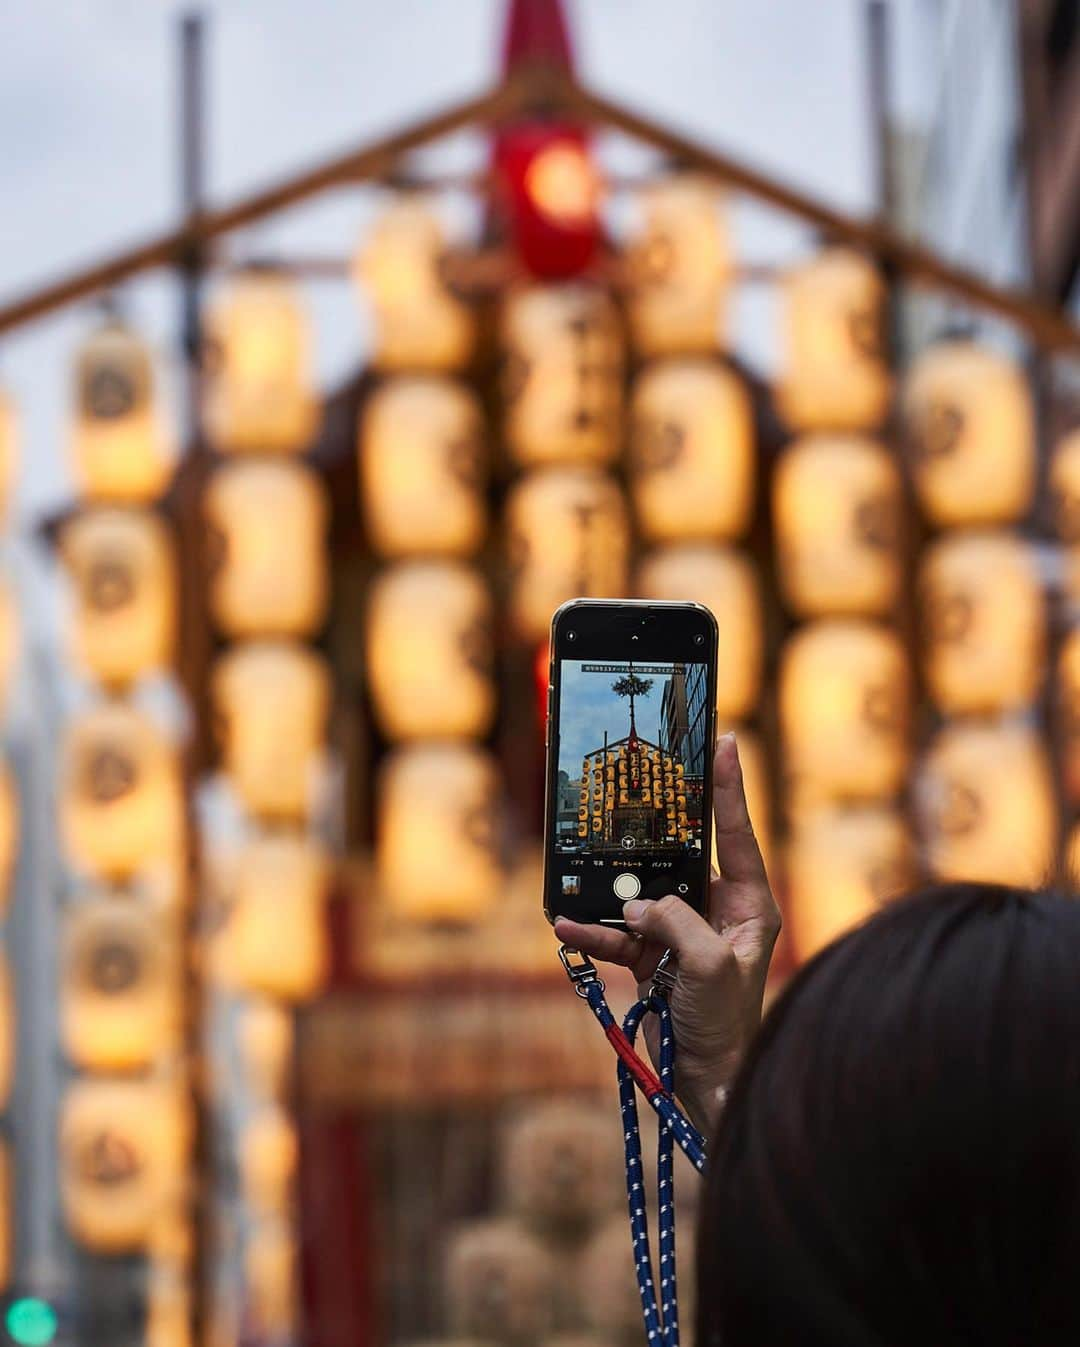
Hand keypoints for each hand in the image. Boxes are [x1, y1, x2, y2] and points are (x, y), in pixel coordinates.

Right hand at [554, 732, 780, 1134]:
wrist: (710, 1088)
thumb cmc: (728, 1026)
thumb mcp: (708, 965)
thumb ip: (674, 921)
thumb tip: (639, 904)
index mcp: (750, 905)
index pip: (738, 834)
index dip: (729, 787)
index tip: (724, 740)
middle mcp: (720, 913)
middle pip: (680, 858)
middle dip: (648, 840)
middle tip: (630, 796)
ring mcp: (685, 935)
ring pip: (642, 897)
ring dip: (609, 895)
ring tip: (578, 885)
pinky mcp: (657, 960)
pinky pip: (621, 936)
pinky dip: (595, 932)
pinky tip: (567, 927)